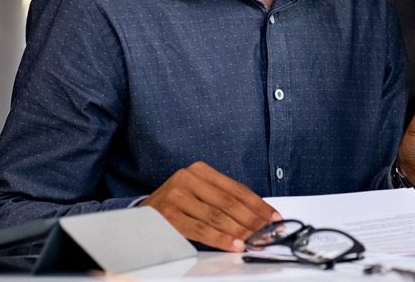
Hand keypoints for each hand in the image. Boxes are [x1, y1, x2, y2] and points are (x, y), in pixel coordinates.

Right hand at [140, 161, 279, 250]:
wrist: (141, 216)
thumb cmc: (176, 205)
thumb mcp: (199, 194)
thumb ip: (223, 201)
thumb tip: (257, 217)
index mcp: (200, 170)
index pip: (236, 189)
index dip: (258, 204)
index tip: (274, 217)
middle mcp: (188, 178)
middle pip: (229, 202)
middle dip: (252, 220)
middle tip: (269, 232)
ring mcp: (177, 196)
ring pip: (217, 216)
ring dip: (240, 231)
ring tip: (256, 240)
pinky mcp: (168, 215)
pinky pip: (201, 229)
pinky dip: (221, 238)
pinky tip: (234, 244)